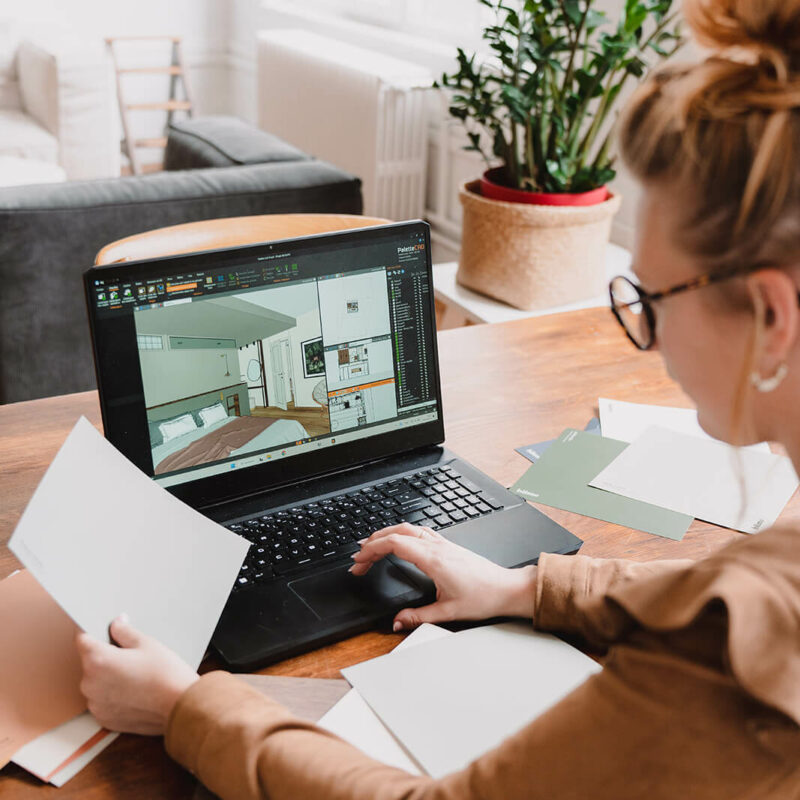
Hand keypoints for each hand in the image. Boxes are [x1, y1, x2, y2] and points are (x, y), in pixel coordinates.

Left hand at [75, 615, 197, 734]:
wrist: (179, 706)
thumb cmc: (165, 673)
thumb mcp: (147, 644)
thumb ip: (124, 631)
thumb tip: (115, 624)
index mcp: (98, 660)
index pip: (82, 639)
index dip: (92, 632)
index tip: (101, 631)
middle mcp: (90, 684)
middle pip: (90, 662)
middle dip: (105, 656)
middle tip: (129, 656)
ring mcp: (95, 704)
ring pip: (96, 682)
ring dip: (108, 677)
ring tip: (134, 676)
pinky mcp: (104, 719)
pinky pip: (102, 700)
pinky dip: (113, 695)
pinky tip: (134, 691)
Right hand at [350, 523, 536, 630]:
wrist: (506, 588)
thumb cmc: (484, 597)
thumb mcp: (448, 612)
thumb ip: (419, 617)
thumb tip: (397, 622)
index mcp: (433, 559)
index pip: (395, 544)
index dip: (372, 550)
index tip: (359, 561)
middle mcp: (437, 547)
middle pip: (398, 532)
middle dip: (373, 542)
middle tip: (359, 558)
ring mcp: (443, 543)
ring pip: (409, 528)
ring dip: (387, 534)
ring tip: (372, 546)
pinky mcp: (448, 546)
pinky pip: (420, 531)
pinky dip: (403, 534)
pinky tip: (400, 542)